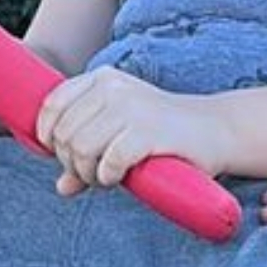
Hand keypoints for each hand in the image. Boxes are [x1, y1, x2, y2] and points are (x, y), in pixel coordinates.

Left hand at [33, 67, 230, 197]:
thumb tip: (62, 188)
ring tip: (103, 180)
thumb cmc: (166, 135)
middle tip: (90, 176)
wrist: (217, 131)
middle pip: (65, 133)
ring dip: (87, 173)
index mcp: (102, 79)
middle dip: (70, 162)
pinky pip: (109, 161)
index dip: (49, 138)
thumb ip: (88, 155)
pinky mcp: (148, 131)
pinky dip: (107, 176)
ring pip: (81, 147)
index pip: (53, 106)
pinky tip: (118, 178)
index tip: (63, 157)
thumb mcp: (120, 135)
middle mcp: (113, 88)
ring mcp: (131, 108)